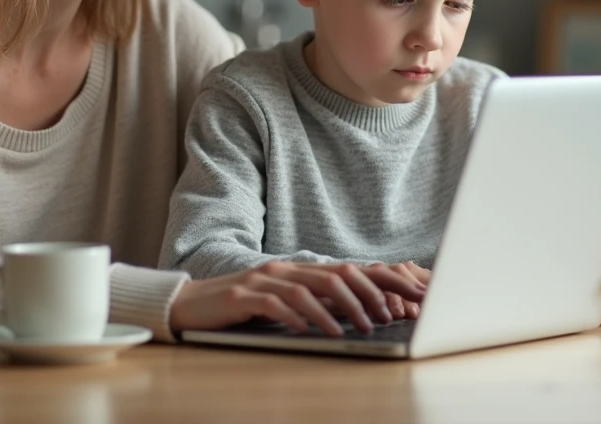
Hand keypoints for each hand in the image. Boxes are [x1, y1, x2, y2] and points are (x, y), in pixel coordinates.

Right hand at [169, 261, 427, 336]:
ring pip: (310, 288)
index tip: (409, 296)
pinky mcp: (242, 296)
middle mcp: (285, 269)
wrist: (191, 304)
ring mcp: (263, 280)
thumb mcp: (285, 304)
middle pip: (336, 274)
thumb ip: (317, 304)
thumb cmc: (243, 308)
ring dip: (338, 310)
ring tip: (357, 329)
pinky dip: (298, 317)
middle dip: (367, 295)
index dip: (382, 280)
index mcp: (298, 270)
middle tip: (387, 317)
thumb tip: (360, 314)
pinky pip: (276, 304)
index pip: (350, 269)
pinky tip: (312, 331)